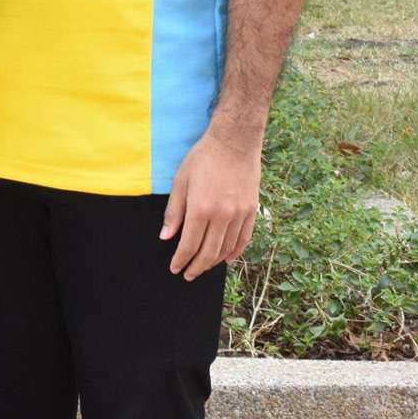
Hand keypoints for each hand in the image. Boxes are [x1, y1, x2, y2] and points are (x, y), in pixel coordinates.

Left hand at [161, 130, 262, 280]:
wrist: (234, 143)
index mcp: (201, 209)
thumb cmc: (202, 159)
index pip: (189, 245)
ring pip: (226, 249)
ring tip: (203, 267)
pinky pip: (244, 239)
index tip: (175, 268)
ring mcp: (239, 215)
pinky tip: (226, 258)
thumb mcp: (180, 182)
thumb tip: (165, 236)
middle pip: (208, 252)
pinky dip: (235, 252)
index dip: (181, 260)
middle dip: (196, 267)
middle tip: (188, 274)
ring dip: (213, 262)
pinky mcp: (252, 211)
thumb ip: (174, 212)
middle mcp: (222, 216)